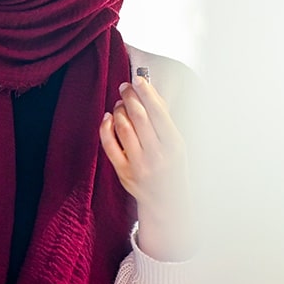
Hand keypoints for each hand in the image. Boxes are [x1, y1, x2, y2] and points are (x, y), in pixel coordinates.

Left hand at [100, 75, 193, 260]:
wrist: (167, 203)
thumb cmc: (173, 167)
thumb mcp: (176, 145)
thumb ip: (164, 121)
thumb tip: (150, 92)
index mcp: (175, 146)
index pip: (159, 113)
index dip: (147, 93)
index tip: (138, 79)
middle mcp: (158, 156)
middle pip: (139, 117)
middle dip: (130, 97)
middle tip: (124, 86)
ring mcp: (139, 165)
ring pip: (123, 128)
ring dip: (119, 110)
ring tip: (120, 103)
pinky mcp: (124, 173)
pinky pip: (110, 145)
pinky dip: (106, 127)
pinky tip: (108, 117)